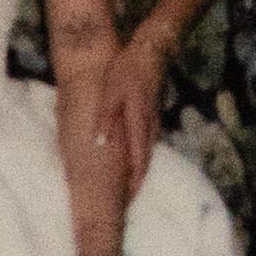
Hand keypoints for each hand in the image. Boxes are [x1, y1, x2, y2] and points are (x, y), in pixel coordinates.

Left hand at [95, 25, 172, 197]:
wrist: (150, 52)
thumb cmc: (126, 71)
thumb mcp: (111, 93)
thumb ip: (107, 118)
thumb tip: (102, 144)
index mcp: (138, 124)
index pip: (137, 162)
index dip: (132, 184)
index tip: (124, 203)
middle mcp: (149, 127)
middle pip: (144, 162)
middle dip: (136, 184)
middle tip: (125, 203)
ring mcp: (152, 120)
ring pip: (146, 153)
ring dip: (138, 172)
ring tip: (128, 187)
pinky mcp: (151, 114)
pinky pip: (146, 142)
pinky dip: (139, 156)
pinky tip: (132, 159)